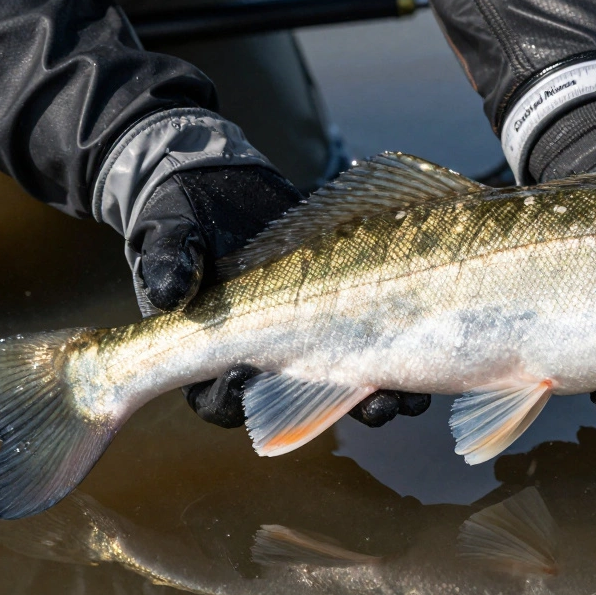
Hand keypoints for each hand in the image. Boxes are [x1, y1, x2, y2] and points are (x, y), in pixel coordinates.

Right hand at [144, 165, 434, 428]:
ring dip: (379, 398)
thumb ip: (169, 257)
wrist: (226, 188)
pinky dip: (407, 363)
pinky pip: (383, 355)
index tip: (248, 373)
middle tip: (363, 401)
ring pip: (349, 388)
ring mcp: (313, 342)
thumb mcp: (169, 231)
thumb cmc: (185, 216)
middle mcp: (265, 359)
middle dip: (335, 406)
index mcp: (211, 353)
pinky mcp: (353, 318)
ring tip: (401, 393)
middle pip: (299, 405)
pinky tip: (429, 358)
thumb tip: (165, 287)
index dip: (236, 398)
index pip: (220, 401)